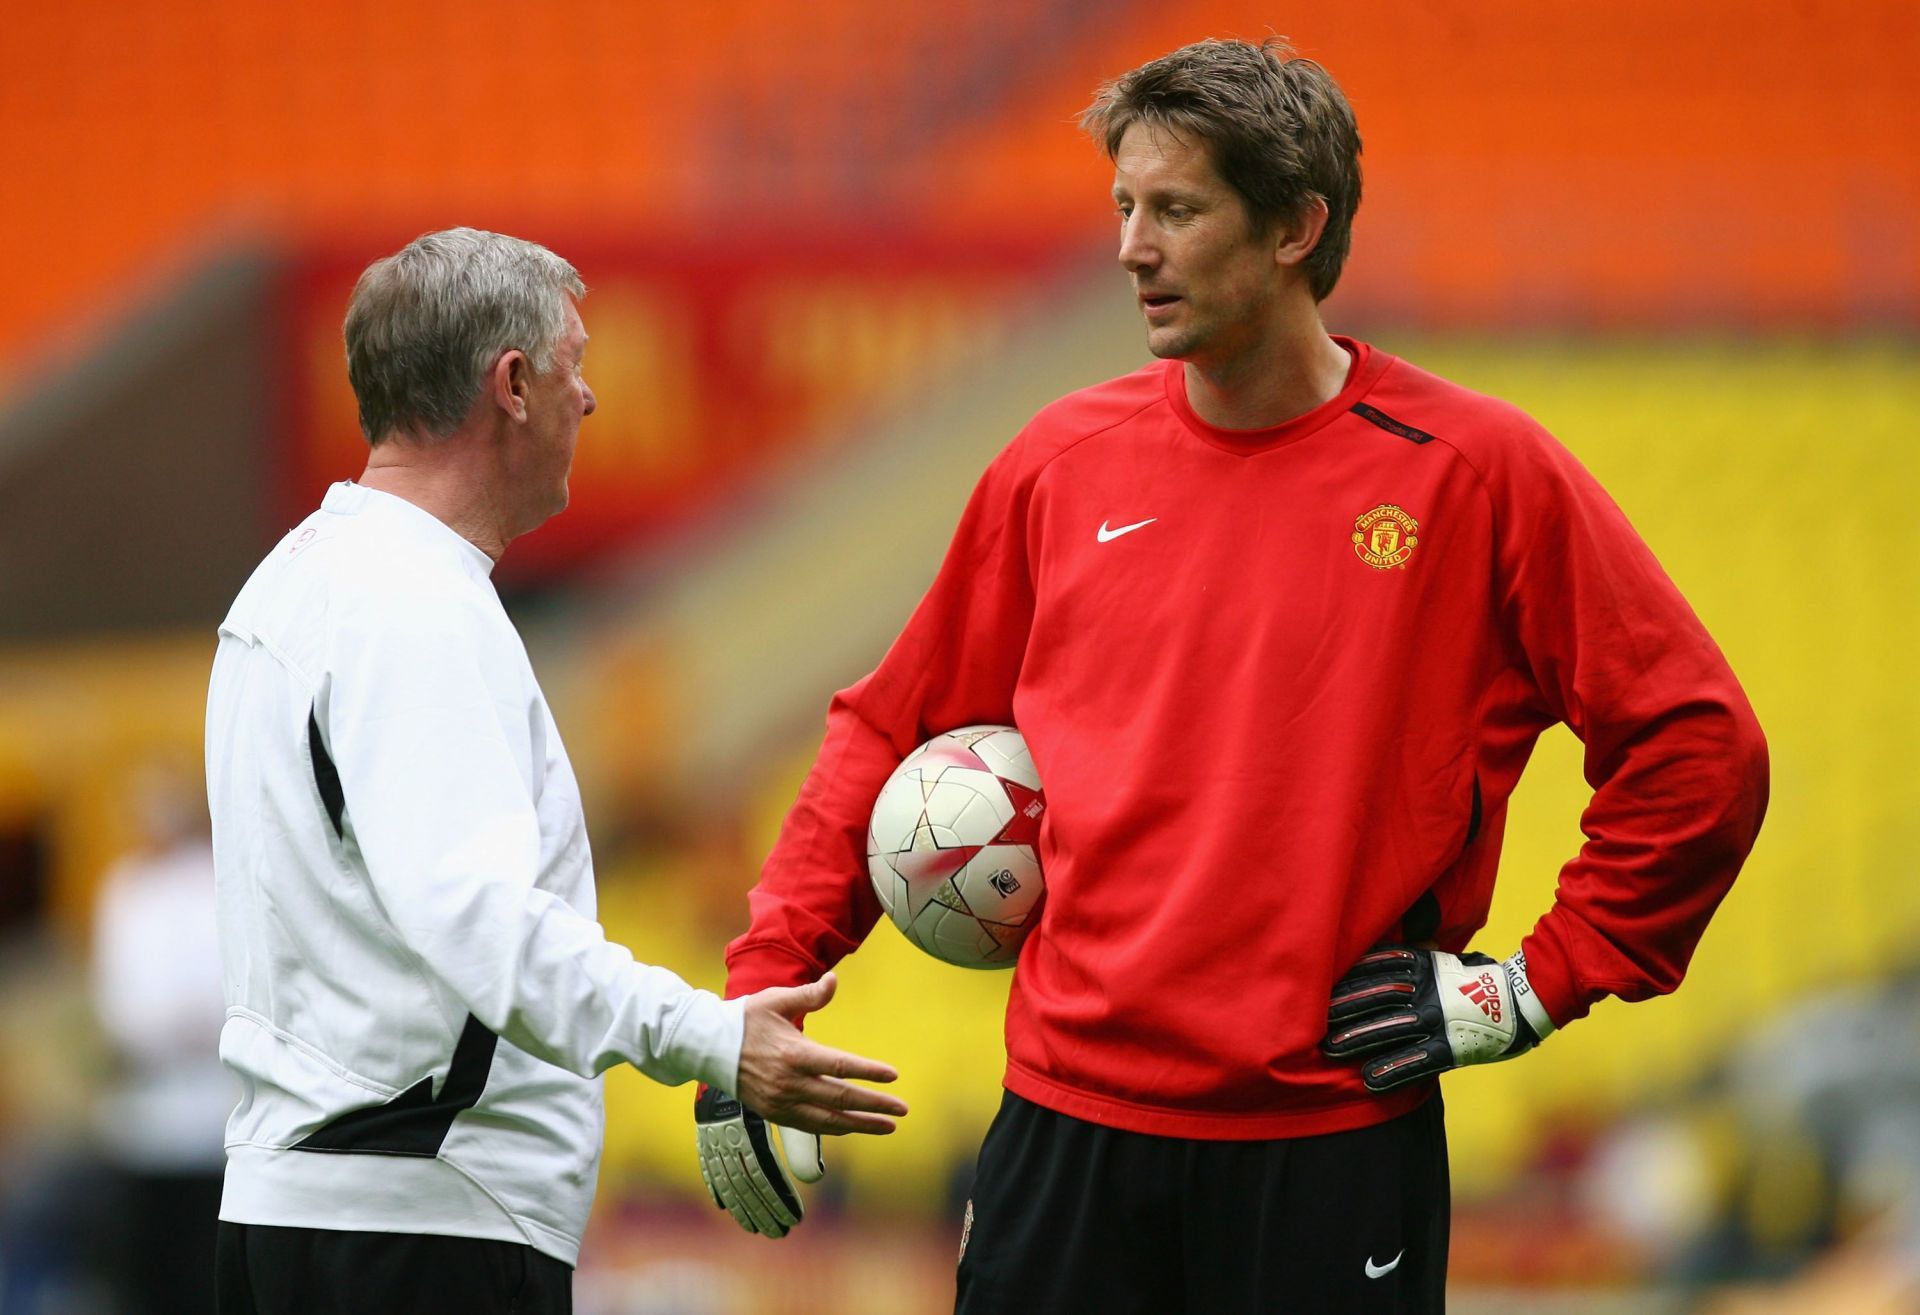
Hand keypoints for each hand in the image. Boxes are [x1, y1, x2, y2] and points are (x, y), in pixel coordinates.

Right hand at [694, 972, 905, 1236]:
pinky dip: (834, 1129)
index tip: (893, 1076)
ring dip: (861, 1125)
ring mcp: (780, 1103)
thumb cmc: (745, 1019)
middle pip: (840, 1099)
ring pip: (828, 1120)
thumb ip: (809, 995)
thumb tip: (834, 980)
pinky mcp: (773, 1114)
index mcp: (793, 1054)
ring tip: (887, 1126)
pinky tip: (854, 1128)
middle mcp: (789, 1083)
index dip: (869, 1072)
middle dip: (874, 1105)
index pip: (840, 1067)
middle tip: (902, 1109)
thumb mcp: (776, 1000)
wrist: (707, 1047)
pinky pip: (810, 1127)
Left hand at [1323, 947, 1554, 1092]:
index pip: (1380, 967)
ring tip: (1331, 1048)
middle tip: (1316, 1020)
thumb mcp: (1441, 961)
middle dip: (1347, 1007)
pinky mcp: (1453, 1047)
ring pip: (1394, 1027)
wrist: (1524, 1001)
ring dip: (1361, 1037)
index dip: (1349, 977)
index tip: (1320, 986)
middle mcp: (1429, 990)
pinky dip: (1393, 1069)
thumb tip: (1371, 958)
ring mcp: (1441, 1019)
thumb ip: (1409, 961)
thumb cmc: (1473, 982)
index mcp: (1425, 966)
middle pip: (1381, 995)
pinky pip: (1418, 1060)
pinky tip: (1369, 1079)